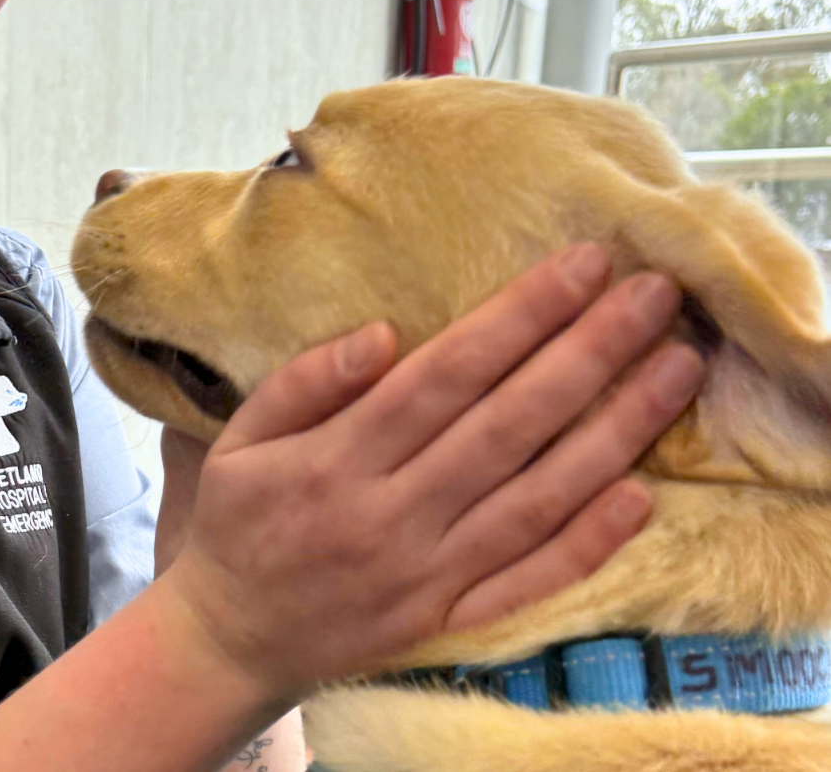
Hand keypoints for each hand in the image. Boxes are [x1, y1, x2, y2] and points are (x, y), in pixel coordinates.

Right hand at [154, 242, 700, 703]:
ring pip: (537, 496)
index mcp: (335, 460)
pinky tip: (642, 494)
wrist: (230, 641)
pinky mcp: (450, 619)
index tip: (579, 266)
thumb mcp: (235, 443)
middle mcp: (390, 515)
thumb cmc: (238, 525)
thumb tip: (381, 334)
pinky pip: (530, 580)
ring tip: (676, 371)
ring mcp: (428, 573)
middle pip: (507, 424)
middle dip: (587, 353)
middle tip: (653, 295)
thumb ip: (301, 384)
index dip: (518, 317)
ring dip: (615, 431)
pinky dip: (588, 541)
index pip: (445, 375)